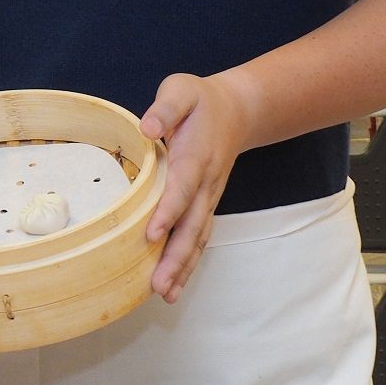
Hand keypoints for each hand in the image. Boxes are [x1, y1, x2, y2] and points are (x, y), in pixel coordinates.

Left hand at [139, 72, 256, 300]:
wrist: (238, 110)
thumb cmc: (200, 101)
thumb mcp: (181, 90)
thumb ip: (165, 108)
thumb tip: (147, 127)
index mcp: (195, 156)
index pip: (181, 188)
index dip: (168, 212)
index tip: (152, 234)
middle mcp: (205, 183)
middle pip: (192, 225)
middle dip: (175, 257)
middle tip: (157, 285)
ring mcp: (209, 197)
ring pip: (198, 237)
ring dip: (182, 267)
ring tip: (165, 294)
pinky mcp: (207, 204)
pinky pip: (199, 237)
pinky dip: (189, 263)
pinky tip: (174, 285)